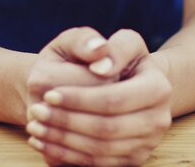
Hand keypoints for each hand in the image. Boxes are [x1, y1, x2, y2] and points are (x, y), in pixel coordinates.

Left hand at [25, 30, 171, 165]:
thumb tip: (100, 63)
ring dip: (62, 141)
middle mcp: (159, 120)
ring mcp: (147, 144)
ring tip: (35, 127)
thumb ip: (109, 46)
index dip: (79, 99)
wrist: (128, 84)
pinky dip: (66, 155)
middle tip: (36, 112)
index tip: (48, 93)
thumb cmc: (117, 59)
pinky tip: (43, 142)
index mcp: (159, 88)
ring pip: (99, 150)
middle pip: (106, 128)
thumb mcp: (117, 40)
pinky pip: (96, 164)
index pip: (114, 99)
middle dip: (66, 122)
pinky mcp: (133, 160)